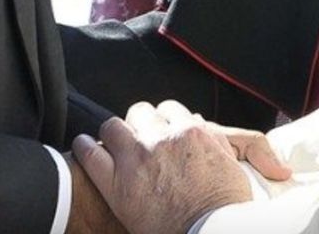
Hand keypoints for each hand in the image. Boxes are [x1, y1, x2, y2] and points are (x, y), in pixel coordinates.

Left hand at [71, 101, 272, 233]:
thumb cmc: (225, 209)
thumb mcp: (234, 165)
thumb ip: (217, 141)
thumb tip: (201, 124)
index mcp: (192, 132)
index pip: (170, 109)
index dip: (165, 122)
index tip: (163, 132)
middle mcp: (162, 139)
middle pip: (141, 113)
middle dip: (140, 125)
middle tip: (140, 142)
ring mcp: (137, 159)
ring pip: (114, 127)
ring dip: (115, 135)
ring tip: (113, 145)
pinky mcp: (117, 185)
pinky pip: (90, 154)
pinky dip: (85, 148)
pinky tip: (84, 148)